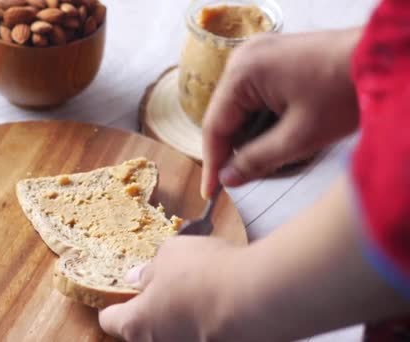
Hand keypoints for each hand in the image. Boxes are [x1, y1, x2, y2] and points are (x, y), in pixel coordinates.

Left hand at [99, 237, 245, 341]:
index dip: (113, 306)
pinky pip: (202, 334)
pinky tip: (220, 304)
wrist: (257, 298)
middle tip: (165, 289)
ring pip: (174, 334)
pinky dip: (206, 323)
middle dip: (151, 312)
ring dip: (180, 318)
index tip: (119, 296)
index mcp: (137, 323)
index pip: (110, 321)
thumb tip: (137, 278)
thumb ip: (149, 270)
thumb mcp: (170, 254)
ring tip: (198, 293)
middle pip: (143, 331)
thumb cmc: (206, 273)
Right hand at [201, 29, 360, 197]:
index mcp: (243, 73)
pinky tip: (278, 131)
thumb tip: (227, 179)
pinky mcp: (271, 57)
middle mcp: (243, 58)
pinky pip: (252, 93)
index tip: (211, 193)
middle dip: (234, 147)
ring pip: (238, 106)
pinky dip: (260, 117)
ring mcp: (257, 54)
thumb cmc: (344, 93)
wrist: (383, 60)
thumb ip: (256, 161)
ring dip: (249, 132)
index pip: (214, 126)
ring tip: (269, 154)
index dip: (212, 163)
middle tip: (243, 177)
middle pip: (224, 115)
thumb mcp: (299, 138)